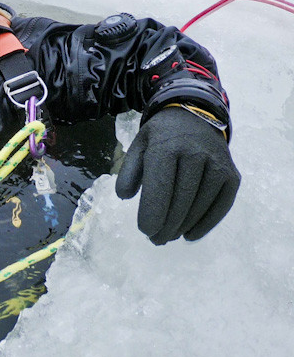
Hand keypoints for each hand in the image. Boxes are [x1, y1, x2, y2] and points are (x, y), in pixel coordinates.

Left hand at [115, 107, 239, 244]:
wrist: (195, 116)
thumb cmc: (161, 137)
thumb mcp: (139, 145)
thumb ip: (129, 170)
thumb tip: (123, 196)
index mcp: (166, 146)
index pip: (160, 185)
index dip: (153, 212)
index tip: (145, 230)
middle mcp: (195, 153)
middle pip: (181, 200)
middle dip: (167, 225)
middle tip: (155, 240)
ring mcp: (217, 164)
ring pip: (200, 205)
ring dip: (184, 227)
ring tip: (168, 237)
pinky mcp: (232, 175)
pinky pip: (221, 205)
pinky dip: (206, 224)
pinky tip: (190, 235)